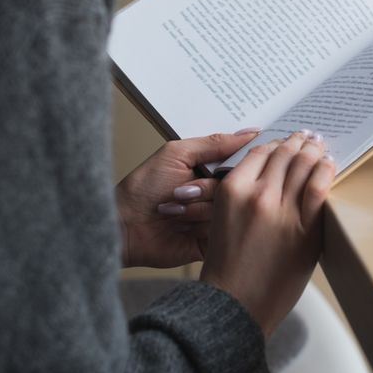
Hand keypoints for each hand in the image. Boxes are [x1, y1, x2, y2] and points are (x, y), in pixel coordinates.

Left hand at [115, 129, 261, 268]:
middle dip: (206, 188)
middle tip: (180, 191)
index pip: (243, 161)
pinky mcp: (212, 240)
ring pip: (229, 208)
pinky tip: (182, 226)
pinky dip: (202, 227)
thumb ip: (213, 143)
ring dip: (198, 209)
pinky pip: (224, 230)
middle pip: (237, 187)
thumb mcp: (176, 154)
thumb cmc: (141, 190)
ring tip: (174, 211)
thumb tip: (248, 133)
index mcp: (210, 169)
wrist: (124, 227)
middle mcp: (216, 192)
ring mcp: (215, 217)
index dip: (241, 161)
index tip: (228, 164)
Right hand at [200, 131, 334, 336]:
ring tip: (320, 147)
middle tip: (308, 138)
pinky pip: (319, 188)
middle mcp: (257, 195)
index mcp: (232, 190)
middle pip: (284, 155)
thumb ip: (243, 194)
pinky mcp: (304, 229)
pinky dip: (326, 171)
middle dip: (298, 143)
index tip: (286, 142)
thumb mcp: (222, 219)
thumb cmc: (227, 266)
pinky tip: (329, 165)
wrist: (235, 304)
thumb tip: (271, 175)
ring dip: (314, 151)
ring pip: (303, 165)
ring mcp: (282, 211)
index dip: (277, 144)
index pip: (260, 152)